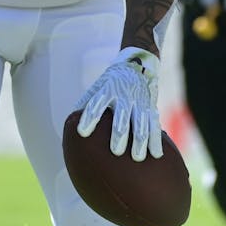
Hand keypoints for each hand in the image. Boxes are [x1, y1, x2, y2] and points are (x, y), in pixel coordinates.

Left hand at [75, 46, 161, 160]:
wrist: (136, 66)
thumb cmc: (109, 84)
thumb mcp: (96, 88)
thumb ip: (84, 104)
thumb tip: (69, 124)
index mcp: (107, 90)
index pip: (96, 104)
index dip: (89, 117)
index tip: (82, 132)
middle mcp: (124, 96)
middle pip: (122, 116)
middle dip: (119, 133)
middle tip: (116, 152)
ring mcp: (139, 102)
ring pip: (141, 122)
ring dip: (140, 140)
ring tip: (137, 158)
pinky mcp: (150, 107)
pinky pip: (155, 124)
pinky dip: (156, 140)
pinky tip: (156, 155)